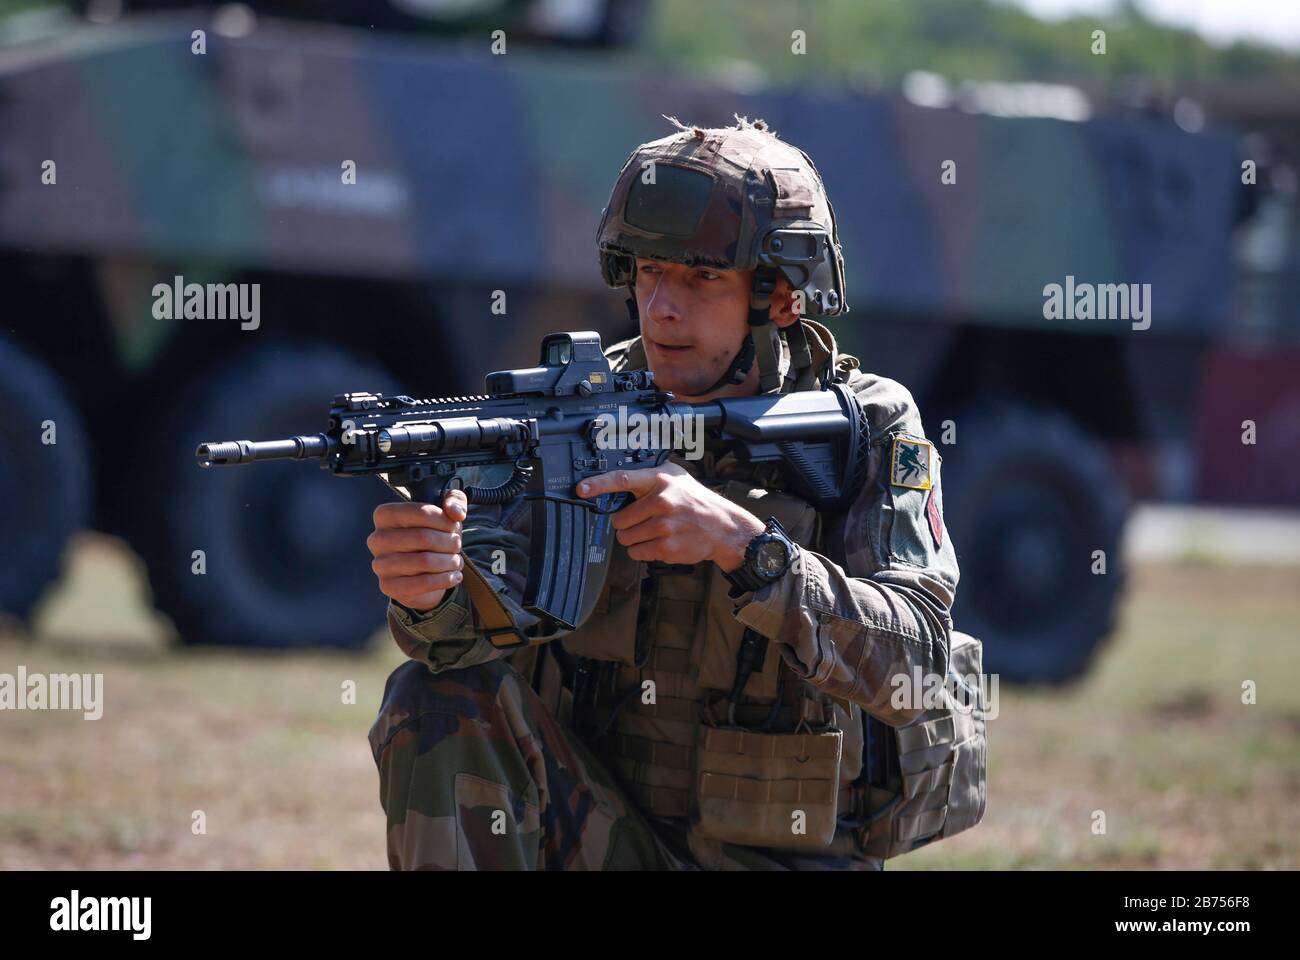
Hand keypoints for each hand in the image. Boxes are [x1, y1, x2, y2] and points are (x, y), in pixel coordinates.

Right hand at [367, 489, 467, 612]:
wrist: (421, 572)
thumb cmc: (432, 537)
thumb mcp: (445, 514)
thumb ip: (455, 502)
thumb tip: (455, 512)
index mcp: (385, 515)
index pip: (421, 512)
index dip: (445, 520)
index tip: (454, 526)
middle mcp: (377, 539)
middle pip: (423, 537)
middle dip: (449, 542)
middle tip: (457, 545)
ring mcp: (380, 564)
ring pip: (425, 561)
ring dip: (449, 562)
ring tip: (456, 561)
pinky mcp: (389, 586)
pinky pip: (422, 583)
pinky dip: (445, 579)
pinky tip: (454, 576)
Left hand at [577, 462, 764, 570]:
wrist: (723, 527)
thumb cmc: (696, 501)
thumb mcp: (676, 477)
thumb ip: (648, 477)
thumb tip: (617, 481)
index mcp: (659, 480)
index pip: (622, 480)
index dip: (598, 485)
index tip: (581, 489)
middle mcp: (661, 501)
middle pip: (618, 519)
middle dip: (625, 523)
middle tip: (642, 521)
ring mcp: (663, 526)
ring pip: (625, 538)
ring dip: (633, 538)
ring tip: (653, 531)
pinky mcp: (666, 547)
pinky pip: (636, 552)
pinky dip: (641, 551)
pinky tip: (659, 542)